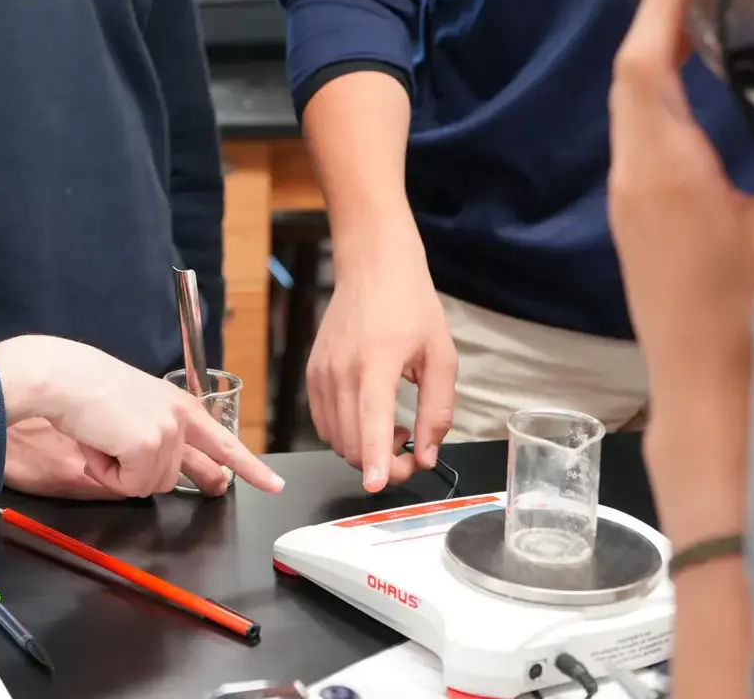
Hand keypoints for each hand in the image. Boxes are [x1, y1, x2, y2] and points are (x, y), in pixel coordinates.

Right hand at [0, 336, 282, 499]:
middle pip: (176, 477)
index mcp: (182, 407)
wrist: (64, 377)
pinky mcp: (146, 448)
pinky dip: (107, 473)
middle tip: (135, 461)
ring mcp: (167, 434)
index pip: (225, 442)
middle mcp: (182, 419)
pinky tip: (97, 445)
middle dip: (149, 477)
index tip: (273, 484)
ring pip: (148, 485)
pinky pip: (129, 486)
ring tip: (101, 438)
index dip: (251, 467)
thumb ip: (159, 434)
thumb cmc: (89, 388)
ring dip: (118, 471)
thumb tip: (165, 472)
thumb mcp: (138, 406)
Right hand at [306, 250, 456, 493]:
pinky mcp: (312, 373)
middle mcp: (341, 370)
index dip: (374, 460)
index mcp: (376, 363)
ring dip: (364, 450)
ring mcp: (321, 372)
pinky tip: (371, 418)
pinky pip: (324, 422)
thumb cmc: (411, 306)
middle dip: (383, 464)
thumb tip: (428, 455)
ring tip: (395, 429)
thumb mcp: (441, 357)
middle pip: (351, 442)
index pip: (370, 423)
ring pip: (335, 438)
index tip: (379, 485)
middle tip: (413, 454)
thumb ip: (436, 411)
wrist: (373, 267)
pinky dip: (347, 434)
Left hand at [608, 0, 753, 519]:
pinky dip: (665, 98)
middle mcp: (633, 178)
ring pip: (633, 108)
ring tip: (703, 11)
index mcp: (664, 168)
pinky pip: (642, 138)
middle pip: (631, 76)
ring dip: (660, 57)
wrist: (709, 403)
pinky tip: (702, 91)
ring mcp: (629, 203)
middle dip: (659, 15)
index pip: (646, 59)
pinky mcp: (638, 225)